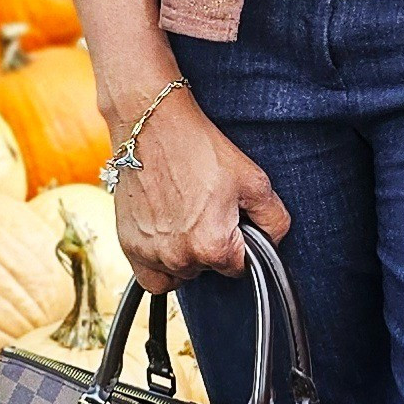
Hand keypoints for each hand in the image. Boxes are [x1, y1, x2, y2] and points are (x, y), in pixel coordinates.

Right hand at [108, 83, 288, 289]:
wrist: (152, 126)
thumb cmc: (200, 149)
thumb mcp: (254, 181)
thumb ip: (275, 220)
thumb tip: (274, 241)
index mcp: (213, 247)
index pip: (239, 266)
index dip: (240, 243)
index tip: (230, 219)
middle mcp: (180, 258)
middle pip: (209, 270)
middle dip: (213, 247)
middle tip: (207, 210)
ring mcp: (151, 254)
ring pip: (181, 274)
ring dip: (187, 256)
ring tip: (185, 219)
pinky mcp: (129, 246)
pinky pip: (151, 277)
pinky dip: (160, 266)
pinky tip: (166, 238)